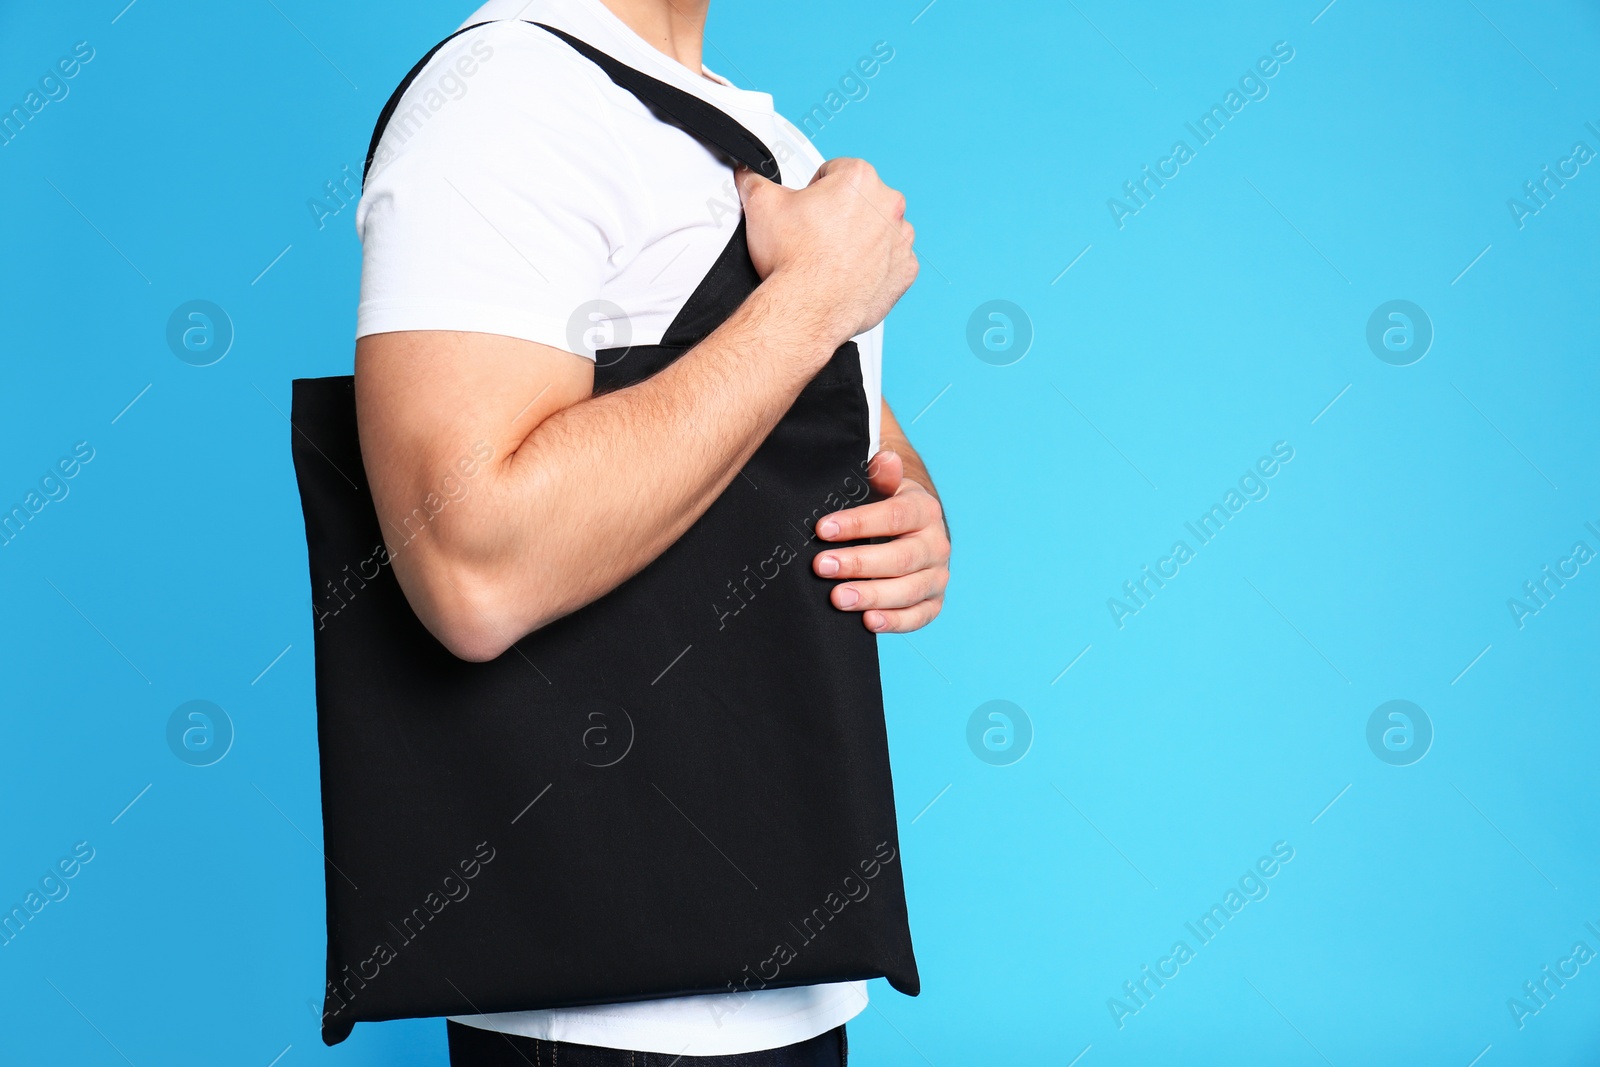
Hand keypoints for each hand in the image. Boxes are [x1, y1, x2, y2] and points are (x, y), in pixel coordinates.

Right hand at [735, 158, 917, 347]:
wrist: (807, 307)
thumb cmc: (793, 260)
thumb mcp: (762, 206)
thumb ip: (755, 182)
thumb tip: (749, 177)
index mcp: (859, 178)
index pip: (834, 173)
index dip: (815, 192)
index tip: (807, 211)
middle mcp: (888, 204)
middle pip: (861, 200)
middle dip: (840, 214)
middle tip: (816, 236)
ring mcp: (900, 239)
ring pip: (878, 230)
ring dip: (860, 239)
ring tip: (832, 257)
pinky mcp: (905, 270)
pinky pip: (891, 262)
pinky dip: (875, 267)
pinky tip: (850, 274)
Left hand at [812, 449, 949, 632]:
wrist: (910, 529)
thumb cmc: (885, 505)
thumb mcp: (882, 485)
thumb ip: (881, 474)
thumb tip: (884, 458)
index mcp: (925, 510)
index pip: (895, 516)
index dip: (859, 524)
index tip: (822, 529)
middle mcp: (936, 544)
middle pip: (901, 558)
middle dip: (859, 563)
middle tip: (821, 566)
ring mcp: (937, 575)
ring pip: (910, 590)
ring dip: (873, 595)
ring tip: (837, 598)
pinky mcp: (933, 602)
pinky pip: (919, 616)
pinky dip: (896, 622)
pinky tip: (868, 622)